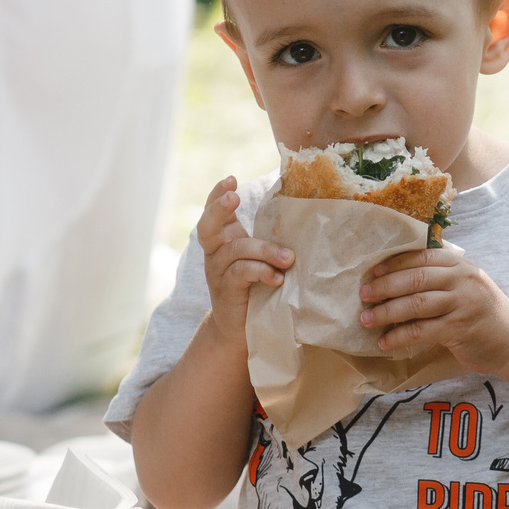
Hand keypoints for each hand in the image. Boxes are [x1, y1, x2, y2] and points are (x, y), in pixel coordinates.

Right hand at [197, 178, 291, 343]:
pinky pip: (240, 274)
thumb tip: (300, 213)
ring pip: (235, 250)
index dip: (218, 194)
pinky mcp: (226, 291)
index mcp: (223, 240)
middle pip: (208, 226)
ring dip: (264, 250)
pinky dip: (260, 272)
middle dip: (219, 208)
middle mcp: (215, 253)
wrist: (239, 329)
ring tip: (289, 259)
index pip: (214, 211)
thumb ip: (268, 239)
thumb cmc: (255, 287)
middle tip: (233, 196)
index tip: (231, 179)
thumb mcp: (259, 258)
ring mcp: (218, 272)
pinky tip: (277, 278)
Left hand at [359, 249, 508, 370]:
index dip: (394, 264)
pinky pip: (422, 331)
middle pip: (415, 279)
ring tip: (366, 320)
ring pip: (416, 304)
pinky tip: (385, 342)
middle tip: (363, 295)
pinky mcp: (460, 329)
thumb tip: (392, 279)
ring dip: (386, 312)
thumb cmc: (481, 311)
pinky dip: (400, 336)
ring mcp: (462, 304)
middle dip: (384, 287)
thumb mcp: (465, 285)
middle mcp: (462, 280)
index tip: (372, 272)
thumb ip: (438, 278)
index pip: (421, 257)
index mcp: (459, 265)